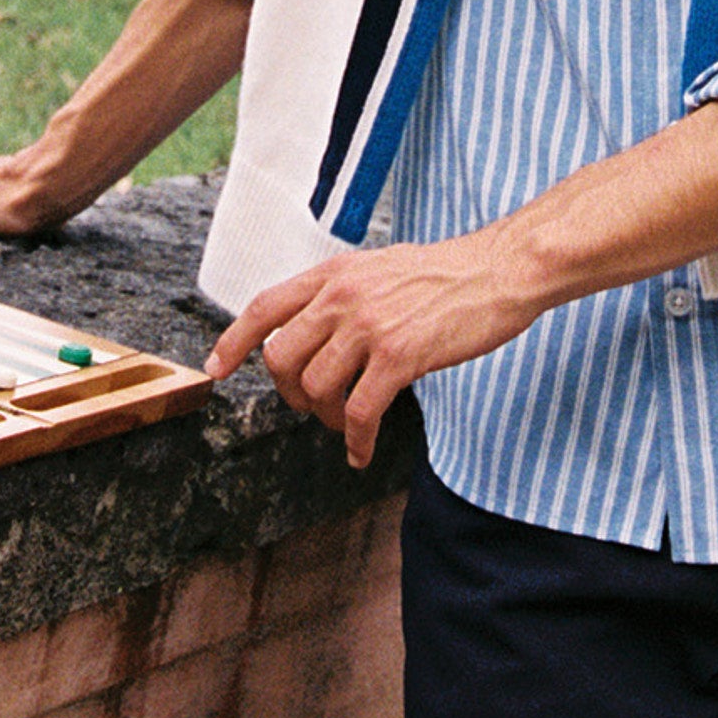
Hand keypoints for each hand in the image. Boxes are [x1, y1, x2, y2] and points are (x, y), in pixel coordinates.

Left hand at [204, 231, 540, 470]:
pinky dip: (355, 441)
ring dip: (324, 420)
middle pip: (281, 359)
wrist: (501, 269)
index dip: (234, 341)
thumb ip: (345, 292)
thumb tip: (316, 327)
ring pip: (315, 389)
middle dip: (290, 392)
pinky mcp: (399, 356)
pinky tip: (363, 451)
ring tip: (344, 425)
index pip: (265, 306)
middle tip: (312, 405)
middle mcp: (344, 295)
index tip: (216, 369)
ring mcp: (370, 325)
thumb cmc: (449, 272)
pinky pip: (358, 412)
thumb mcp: (382, 266)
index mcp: (337, 272)